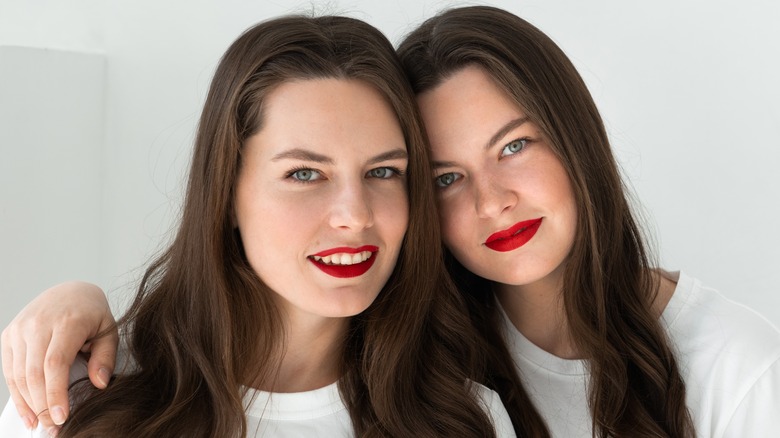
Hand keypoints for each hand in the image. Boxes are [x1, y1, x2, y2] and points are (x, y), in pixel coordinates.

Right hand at [1, 281, 117, 431]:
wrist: (70, 291)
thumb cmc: (92, 314)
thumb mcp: (109, 330)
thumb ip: (106, 357)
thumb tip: (99, 384)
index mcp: (67, 321)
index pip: (55, 363)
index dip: (55, 393)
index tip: (62, 416)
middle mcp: (38, 324)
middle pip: (34, 373)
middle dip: (43, 404)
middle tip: (54, 427)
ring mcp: (20, 329)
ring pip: (19, 374)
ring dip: (29, 404)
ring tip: (42, 424)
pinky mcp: (9, 336)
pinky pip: (9, 370)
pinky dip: (18, 394)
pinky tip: (28, 413)